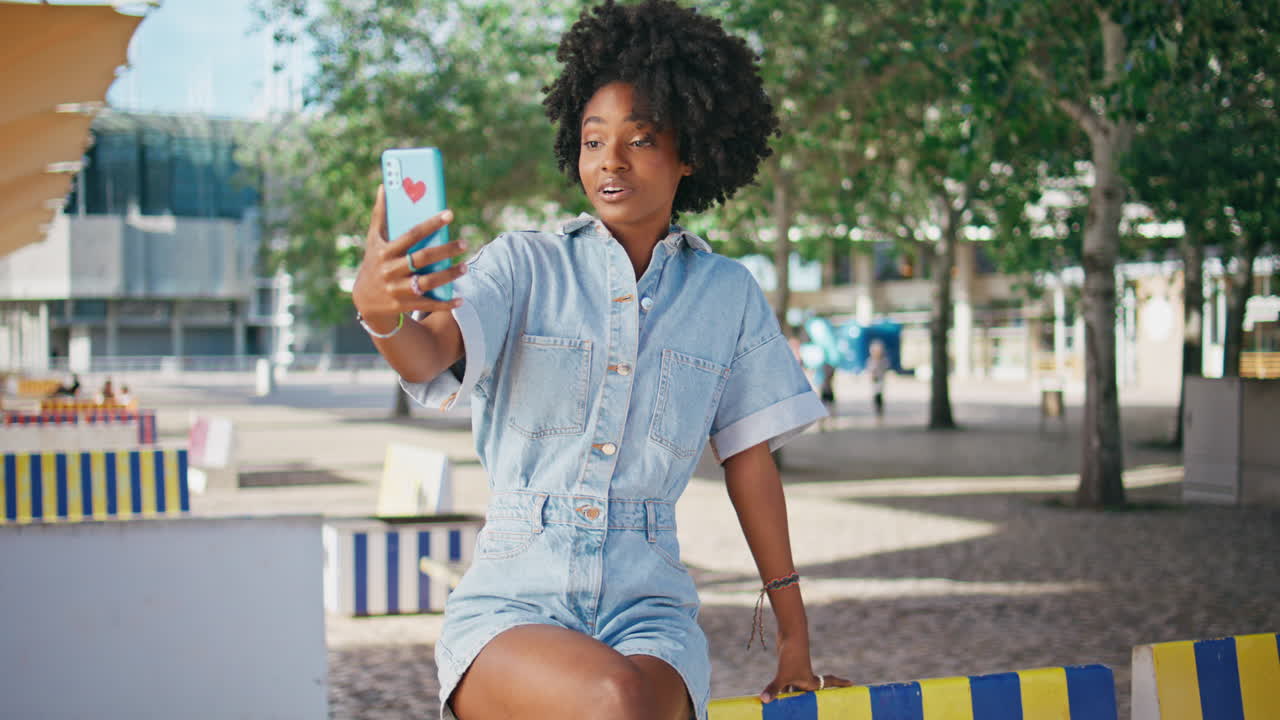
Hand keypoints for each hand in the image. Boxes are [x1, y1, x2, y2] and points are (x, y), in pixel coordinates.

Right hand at [351, 185, 468, 329]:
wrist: (365, 300)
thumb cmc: (374, 262)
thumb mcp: (373, 240)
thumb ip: (380, 215)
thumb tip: (384, 186)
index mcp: (385, 251)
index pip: (412, 235)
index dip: (431, 224)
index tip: (450, 214)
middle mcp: (390, 270)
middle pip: (422, 258)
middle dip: (445, 250)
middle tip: (464, 243)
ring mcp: (397, 289)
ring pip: (427, 282)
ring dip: (448, 275)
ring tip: (465, 266)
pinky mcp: (403, 305)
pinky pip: (427, 304)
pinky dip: (445, 303)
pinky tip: (461, 300)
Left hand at [760, 642, 851, 702]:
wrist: (788, 635)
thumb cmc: (791, 655)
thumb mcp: (783, 675)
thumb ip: (774, 689)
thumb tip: (764, 701)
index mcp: (811, 682)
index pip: (829, 684)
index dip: (840, 684)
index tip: (852, 683)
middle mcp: (805, 678)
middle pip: (810, 693)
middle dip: (811, 702)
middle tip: (813, 712)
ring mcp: (796, 673)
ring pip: (794, 690)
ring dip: (791, 698)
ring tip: (788, 711)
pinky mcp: (786, 668)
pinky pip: (784, 684)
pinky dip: (780, 691)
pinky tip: (772, 699)